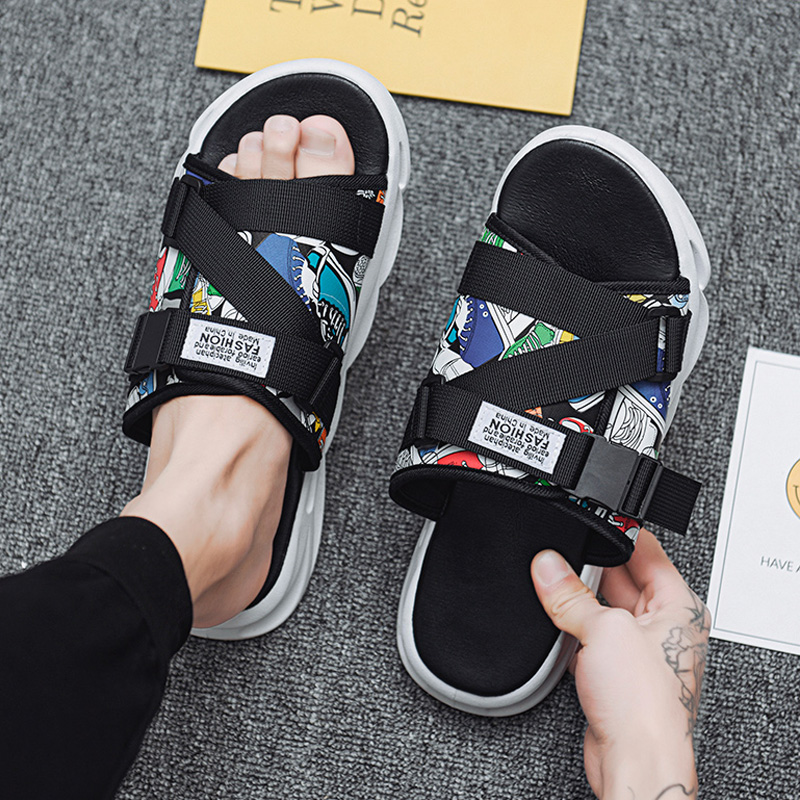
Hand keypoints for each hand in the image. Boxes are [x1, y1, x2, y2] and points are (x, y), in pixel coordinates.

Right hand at [531, 529, 708, 799]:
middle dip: (590, 566)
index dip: (616, 534)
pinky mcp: (620, 671)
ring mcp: (641, 648)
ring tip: (553, 585)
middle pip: (623, 577)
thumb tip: (547, 566)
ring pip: (605, 606)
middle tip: (558, 555)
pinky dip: (575, 625)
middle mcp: (665, 625)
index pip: (646, 552)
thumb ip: (570, 593)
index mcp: (679, 606)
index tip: (588, 521)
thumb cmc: (647, 704)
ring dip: (580, 598)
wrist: (635, 759)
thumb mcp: (603, 629)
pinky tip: (558, 619)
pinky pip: (594, 633)